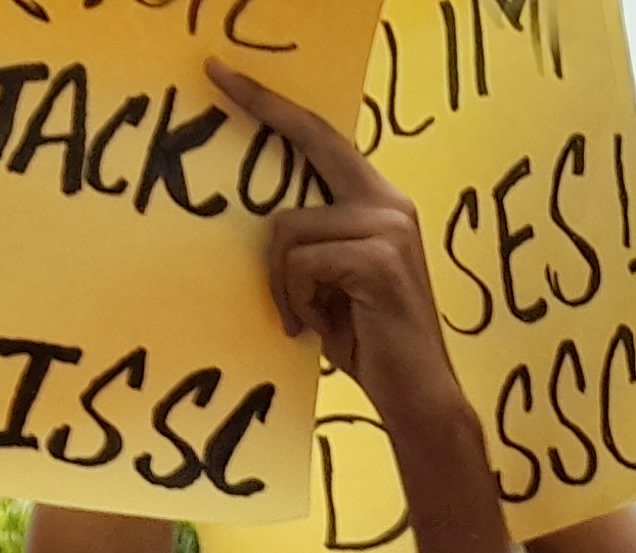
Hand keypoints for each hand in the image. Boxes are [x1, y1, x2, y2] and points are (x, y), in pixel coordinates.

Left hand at [208, 63, 453, 418]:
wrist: (418, 396)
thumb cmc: (370, 342)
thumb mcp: (334, 280)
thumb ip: (313, 240)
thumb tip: (259, 218)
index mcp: (380, 203)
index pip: (324, 139)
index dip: (276, 105)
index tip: (227, 76)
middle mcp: (390, 203)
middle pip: (312, 143)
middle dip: (263, 108)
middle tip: (216, 73)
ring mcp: (388, 227)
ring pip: (289, 228)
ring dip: (283, 282)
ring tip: (305, 317)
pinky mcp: (379, 259)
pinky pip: (301, 263)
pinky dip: (298, 300)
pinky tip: (319, 327)